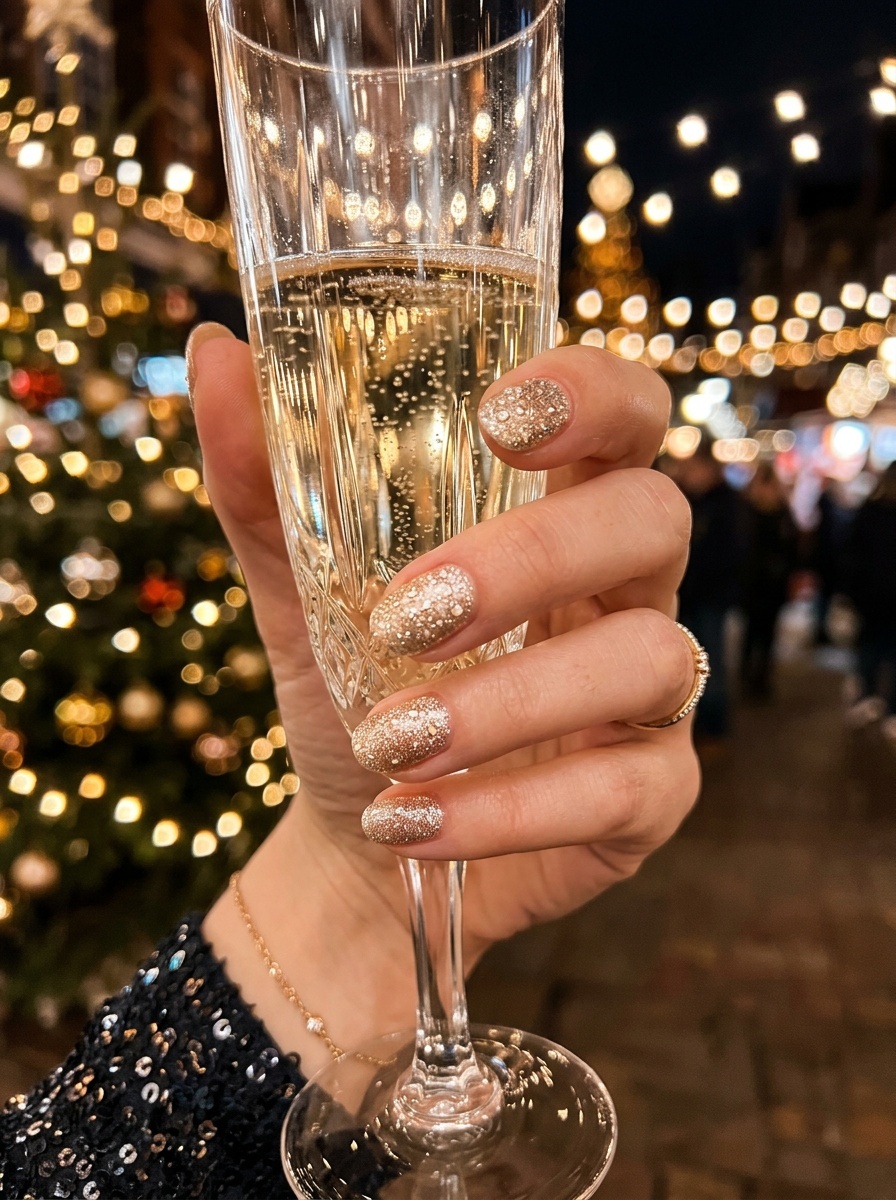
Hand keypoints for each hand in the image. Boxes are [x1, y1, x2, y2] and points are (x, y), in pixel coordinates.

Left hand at [192, 325, 699, 1072]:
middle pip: (653, 521)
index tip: (500, 414)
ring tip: (391, 741)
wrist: (360, 837)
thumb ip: (267, 487)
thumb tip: (213, 352)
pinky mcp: (654, 792)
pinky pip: (630, 789)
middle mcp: (625, 588)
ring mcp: (651, 692)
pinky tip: (411, 821)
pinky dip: (513, 810)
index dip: (592, 394)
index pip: (628, 415)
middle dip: (534, 558)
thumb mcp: (302, 591)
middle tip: (409, 616)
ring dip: (511, 703)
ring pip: (650, 660)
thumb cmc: (353, 691)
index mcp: (558, 511)